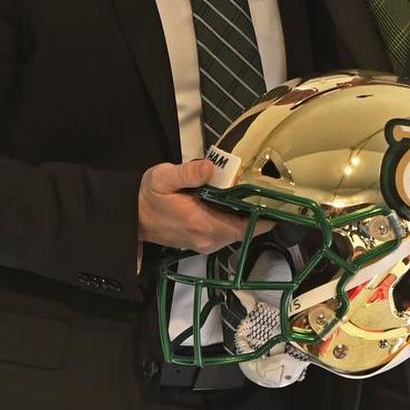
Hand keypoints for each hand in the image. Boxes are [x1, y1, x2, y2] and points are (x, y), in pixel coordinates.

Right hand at [138, 159, 261, 253]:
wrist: (130, 216)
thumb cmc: (147, 196)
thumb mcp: (163, 177)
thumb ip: (188, 173)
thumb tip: (211, 167)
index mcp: (201, 224)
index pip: (243, 227)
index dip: (263, 218)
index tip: (279, 204)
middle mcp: (207, 239)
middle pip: (244, 229)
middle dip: (258, 212)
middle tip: (272, 190)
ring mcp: (204, 242)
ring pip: (236, 231)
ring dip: (247, 215)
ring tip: (258, 192)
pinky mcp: (202, 240)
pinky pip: (226, 231)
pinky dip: (235, 218)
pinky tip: (237, 200)